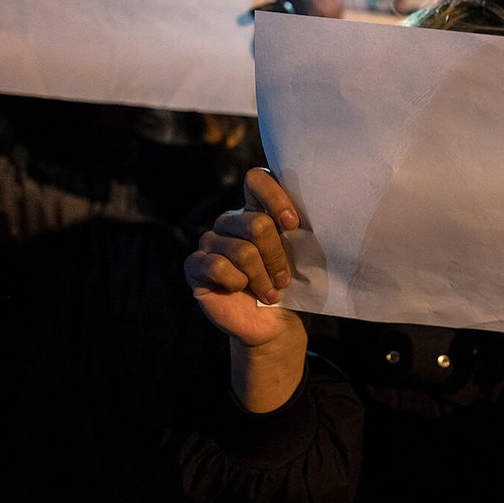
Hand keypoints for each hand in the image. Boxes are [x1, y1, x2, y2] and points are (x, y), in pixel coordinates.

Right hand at [184, 168, 305, 410]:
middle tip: (284, 278)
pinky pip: (216, 266)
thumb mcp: (301, 255)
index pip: (256, 179)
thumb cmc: (292, 285)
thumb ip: (299, 230)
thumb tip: (307, 214)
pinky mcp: (195, 266)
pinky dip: (237, 283)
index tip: (293, 225)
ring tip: (269, 292)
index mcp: (257, 210)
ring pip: (241, 251)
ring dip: (262, 278)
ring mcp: (210, 242)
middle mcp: (231, 221)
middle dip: (276, 256)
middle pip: (256, 223)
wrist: (275, 323)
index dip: (275, 197)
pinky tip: (241, 291)